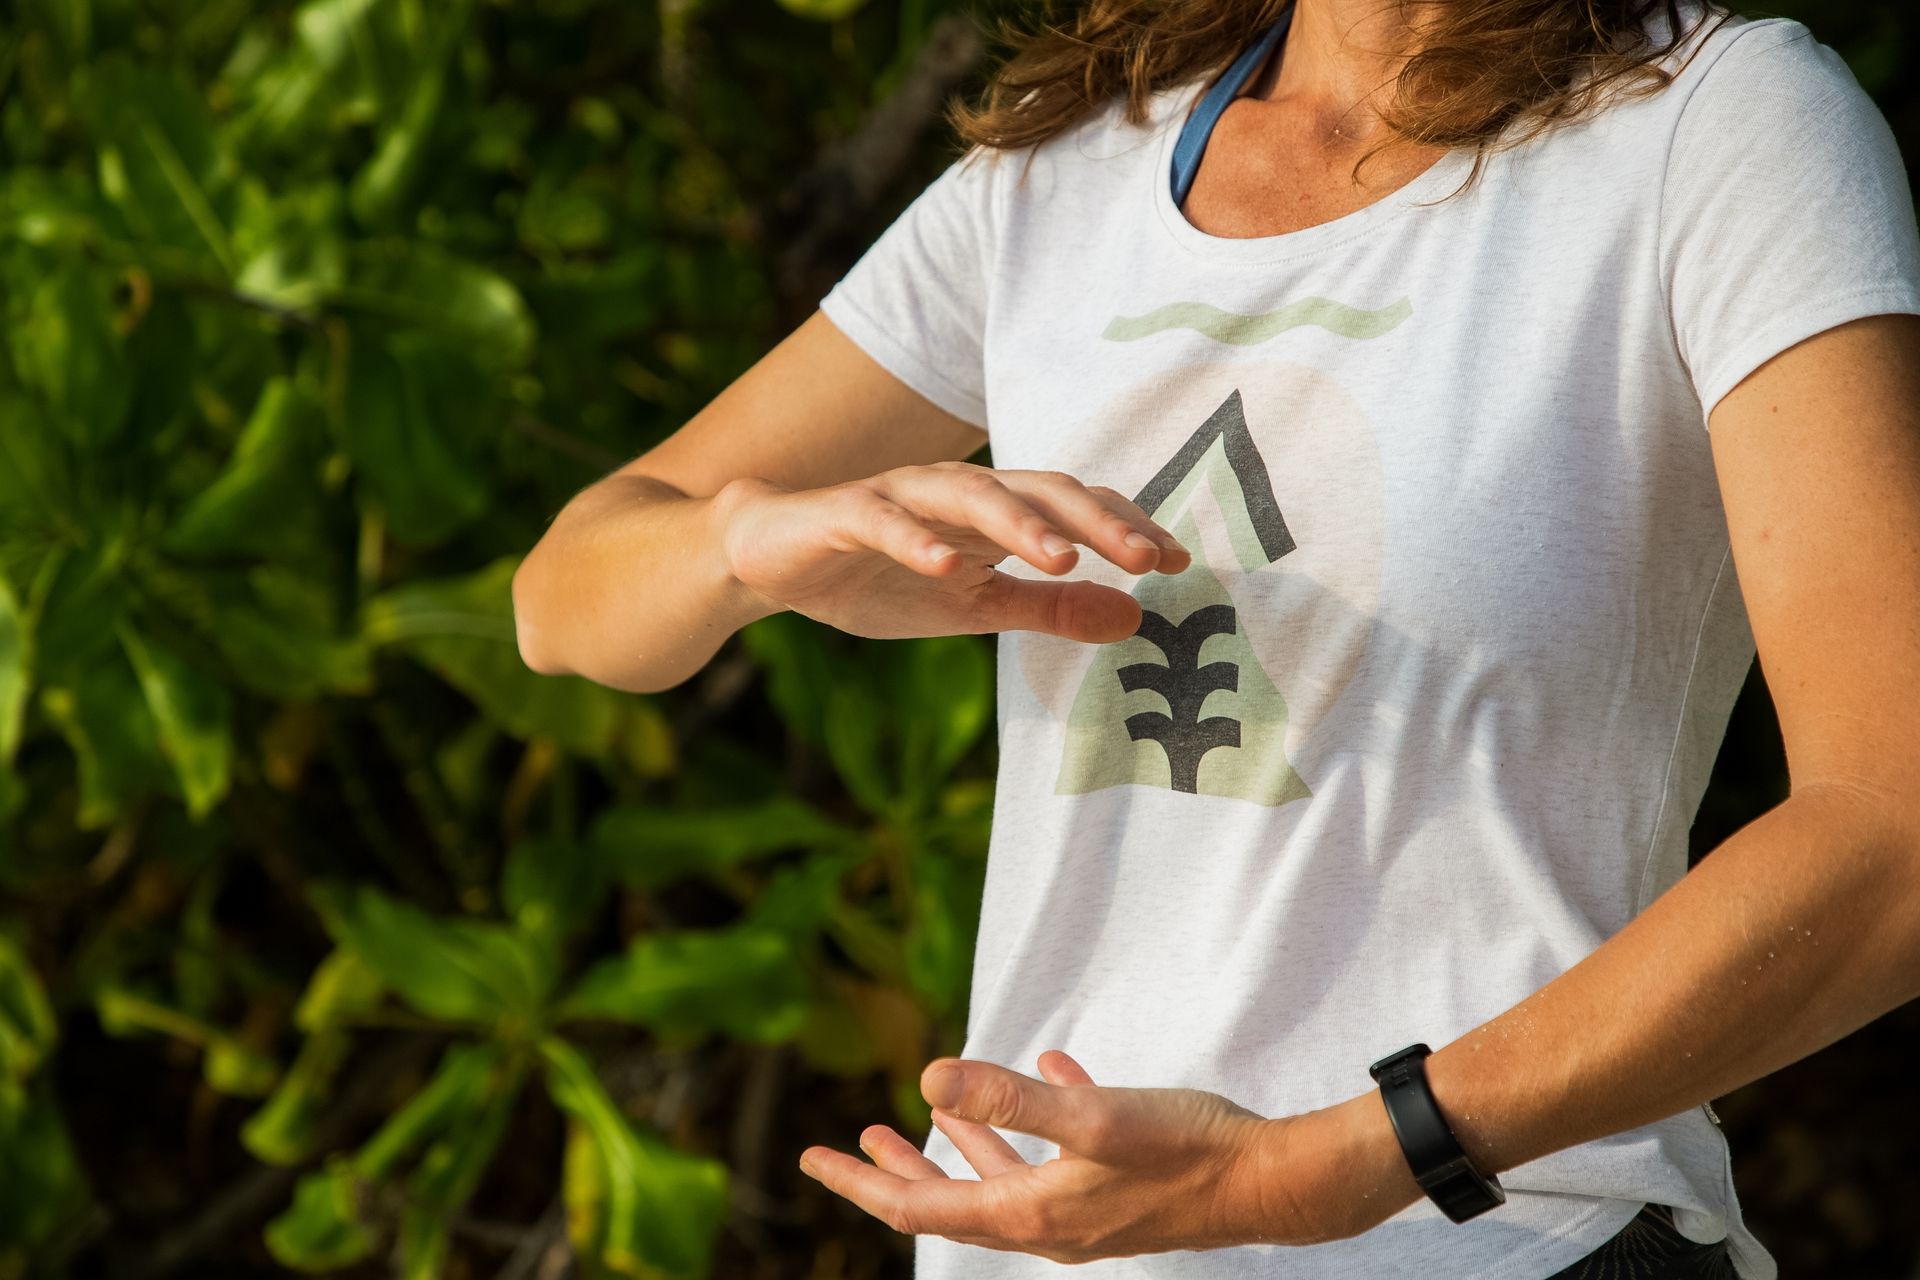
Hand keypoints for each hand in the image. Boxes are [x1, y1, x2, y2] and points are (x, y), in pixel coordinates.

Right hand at [716, 462, 1191, 643]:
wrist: (769, 561)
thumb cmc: (879, 578)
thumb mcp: (974, 608)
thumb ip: (1049, 609)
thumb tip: (1135, 617)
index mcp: (993, 512)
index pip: (1072, 508)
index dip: (1124, 528)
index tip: (1178, 561)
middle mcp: (956, 490)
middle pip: (1036, 490)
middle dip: (1094, 522)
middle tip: (1146, 557)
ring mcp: (900, 495)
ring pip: (969, 494)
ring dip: (1017, 524)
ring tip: (1061, 560)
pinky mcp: (843, 512)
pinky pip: (883, 520)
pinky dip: (914, 540)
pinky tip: (945, 567)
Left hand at [796, 1050, 1415, 1261]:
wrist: (1272, 1181)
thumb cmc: (1186, 1149)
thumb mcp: (1093, 1116)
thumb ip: (1014, 1097)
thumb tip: (929, 1077)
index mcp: (1032, 1213)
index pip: (920, 1210)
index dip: (862, 1182)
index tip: (812, 1156)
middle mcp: (1050, 1222)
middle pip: (951, 1202)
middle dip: (898, 1173)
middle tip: (852, 1141)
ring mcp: (1085, 1210)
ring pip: (1004, 1179)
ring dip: (962, 1145)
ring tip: (927, 1116)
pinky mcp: (1117, 1189)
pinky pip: (1059, 1155)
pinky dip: (1036, 1121)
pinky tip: (1046, 1069)